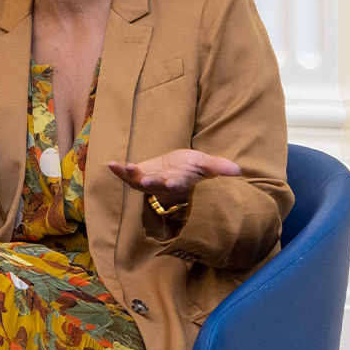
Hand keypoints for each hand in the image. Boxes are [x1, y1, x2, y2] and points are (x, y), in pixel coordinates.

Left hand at [105, 150, 241, 207]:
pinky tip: (110, 163)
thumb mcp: (205, 164)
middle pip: (155, 185)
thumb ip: (219, 167)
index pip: (177, 183)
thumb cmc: (191, 167)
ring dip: (130, 176)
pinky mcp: (138, 174)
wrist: (175, 169)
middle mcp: (162, 184)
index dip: (174, 182)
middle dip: (150, 183)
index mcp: (179, 181)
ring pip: (137, 182)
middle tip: (145, 181)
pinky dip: (118, 171)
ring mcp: (148, 181)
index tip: (172, 181)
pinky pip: (126, 175)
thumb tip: (239, 170)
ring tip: (125, 167)